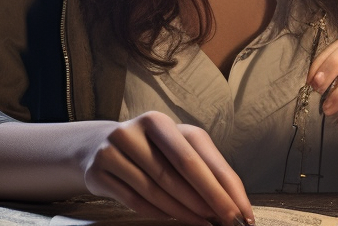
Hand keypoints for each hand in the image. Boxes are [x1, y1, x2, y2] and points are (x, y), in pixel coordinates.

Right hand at [76, 111, 254, 225]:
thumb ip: (202, 167)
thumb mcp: (174, 146)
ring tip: (204, 223)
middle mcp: (134, 131)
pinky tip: (174, 218)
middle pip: (177, 171)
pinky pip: (134, 200)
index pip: (196, 157)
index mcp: (159, 122)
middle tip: (227, 220)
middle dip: (208, 199)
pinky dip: (158, 213)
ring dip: (185, 211)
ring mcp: (113, 150)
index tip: (240, 208)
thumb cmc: (149, 149)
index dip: (221, 185)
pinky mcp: (98, 172)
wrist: (98, 146)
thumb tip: (233, 200)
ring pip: (156, 189)